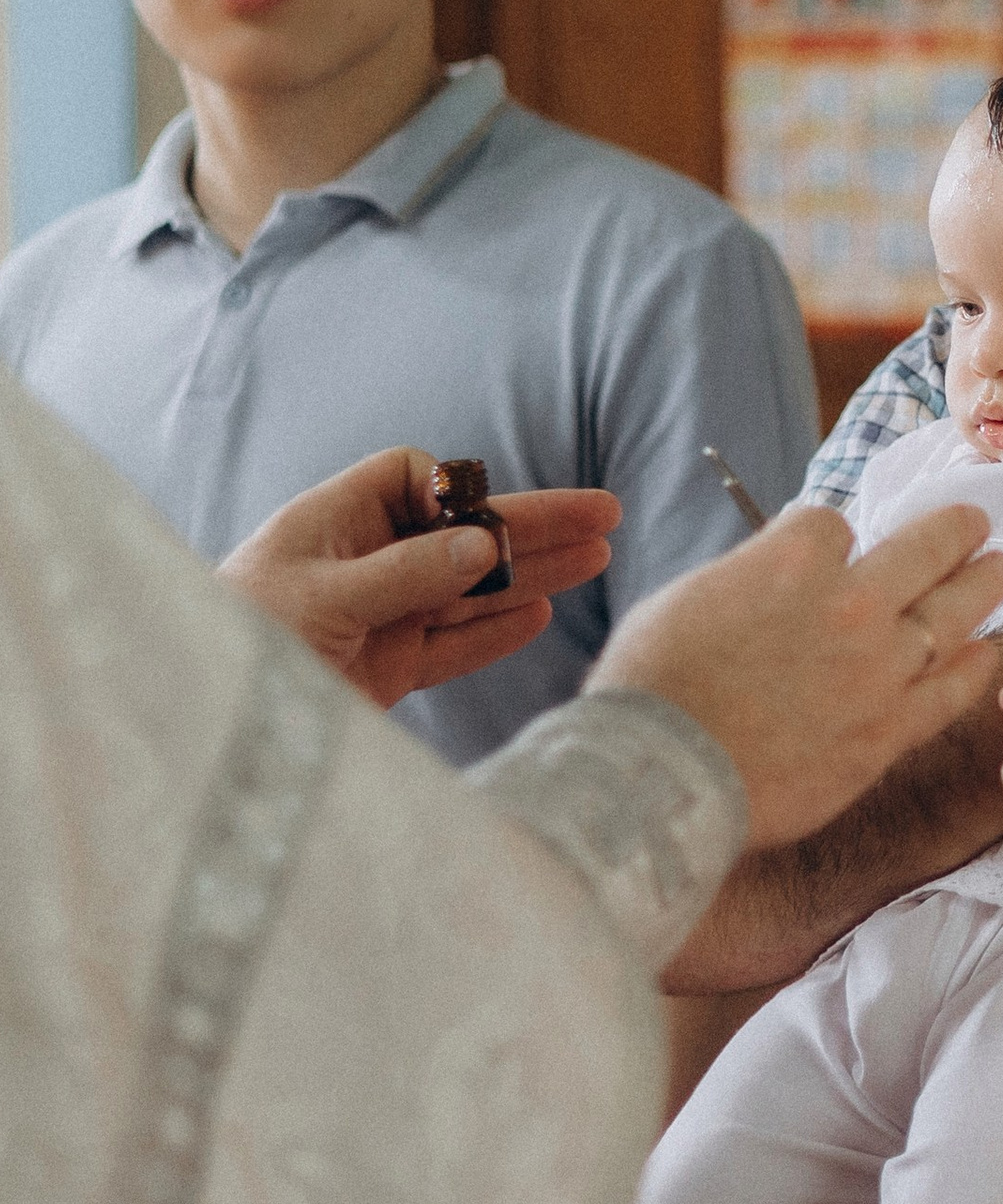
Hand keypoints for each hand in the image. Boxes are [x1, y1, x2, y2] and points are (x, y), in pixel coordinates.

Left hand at [219, 448, 617, 706]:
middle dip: (530, 524)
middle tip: (603, 515)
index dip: (454, 489)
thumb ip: (406, 572)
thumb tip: (482, 543)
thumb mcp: (321, 599)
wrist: (197, 725)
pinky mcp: (383, 669)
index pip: (410, 477)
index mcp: (330, 525)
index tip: (481, 517)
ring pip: (469, 587)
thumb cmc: (236, 643)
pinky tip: (540, 610)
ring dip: (531, 573)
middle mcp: (360, 564)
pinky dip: (495, 629)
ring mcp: (376, 617)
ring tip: (597, 558)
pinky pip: (453, 642)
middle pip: (462, 531)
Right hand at [590, 503, 1002, 851]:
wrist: (659, 779)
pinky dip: (972, 669)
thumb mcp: (687, 599)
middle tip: (975, 524)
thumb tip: (771, 573)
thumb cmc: (652, 690)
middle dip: (956, 531)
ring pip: (954, 613)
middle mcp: (850, 604)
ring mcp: (878, 669)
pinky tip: (985, 654)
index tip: (832, 551)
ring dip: (984, 584)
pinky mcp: (888, 731)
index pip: (833, 525)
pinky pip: (948, 691)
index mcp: (792, 561)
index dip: (830, 539)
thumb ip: (747, 576)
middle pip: (926, 548)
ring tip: (1002, 569)